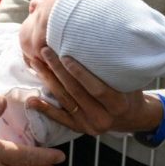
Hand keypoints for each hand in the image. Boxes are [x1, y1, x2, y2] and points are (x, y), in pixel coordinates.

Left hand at [25, 48, 162, 136]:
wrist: (133, 117)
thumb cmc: (130, 92)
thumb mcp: (130, 80)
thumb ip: (116, 66)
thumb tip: (102, 36)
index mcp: (118, 105)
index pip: (97, 88)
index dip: (80, 73)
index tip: (65, 55)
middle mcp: (103, 118)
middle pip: (76, 92)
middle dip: (58, 70)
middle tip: (44, 51)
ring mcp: (90, 125)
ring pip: (65, 100)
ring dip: (48, 81)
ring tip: (35, 64)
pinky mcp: (80, 128)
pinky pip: (60, 118)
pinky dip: (45, 108)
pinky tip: (31, 99)